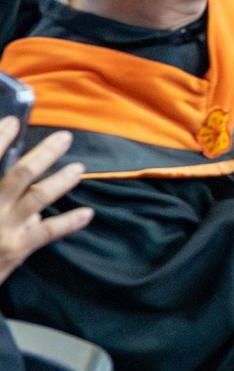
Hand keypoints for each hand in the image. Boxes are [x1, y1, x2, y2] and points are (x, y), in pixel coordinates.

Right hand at [0, 123, 93, 285]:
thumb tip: (7, 159)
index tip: (14, 121)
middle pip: (21, 175)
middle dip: (45, 154)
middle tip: (64, 138)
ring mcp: (5, 229)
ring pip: (38, 198)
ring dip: (61, 181)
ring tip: (79, 168)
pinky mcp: (18, 248)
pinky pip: (48, 232)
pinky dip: (69, 222)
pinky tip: (88, 213)